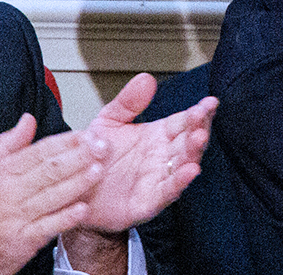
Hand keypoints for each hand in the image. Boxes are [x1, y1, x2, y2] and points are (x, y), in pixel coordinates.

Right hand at [0, 116, 98, 274]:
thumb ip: (6, 145)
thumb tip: (28, 120)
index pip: (38, 152)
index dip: (66, 141)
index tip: (87, 133)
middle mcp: (6, 194)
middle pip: (49, 170)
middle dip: (80, 156)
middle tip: (103, 145)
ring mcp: (14, 219)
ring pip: (52, 196)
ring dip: (79, 182)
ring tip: (100, 169)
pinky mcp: (20, 243)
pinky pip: (48, 227)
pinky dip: (66, 217)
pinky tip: (83, 207)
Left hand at [75, 73, 215, 232]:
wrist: (74, 194)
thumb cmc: (94, 160)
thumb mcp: (107, 123)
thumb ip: (127, 102)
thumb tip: (146, 79)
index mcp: (157, 136)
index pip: (184, 121)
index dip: (198, 112)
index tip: (209, 102)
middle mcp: (162, 157)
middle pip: (188, 141)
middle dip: (199, 128)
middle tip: (202, 117)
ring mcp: (158, 180)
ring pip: (183, 165)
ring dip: (193, 153)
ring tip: (199, 138)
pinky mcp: (147, 203)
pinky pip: (167, 192)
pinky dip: (179, 183)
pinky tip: (189, 171)